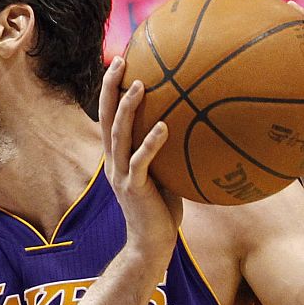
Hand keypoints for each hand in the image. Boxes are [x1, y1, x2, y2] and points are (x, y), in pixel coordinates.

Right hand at [99, 55, 182, 267]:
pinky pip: (141, 161)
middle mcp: (113, 161)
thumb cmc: (162, 210)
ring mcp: (121, 174)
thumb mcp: (164, 174)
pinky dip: (151, 142)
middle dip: (110, 88)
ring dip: (127, 108)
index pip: (108, 116)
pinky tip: (164, 126)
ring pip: (119, 135)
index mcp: (117, 156)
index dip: (110, 90)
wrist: (151, 244)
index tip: (120, 62)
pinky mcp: (134, 188)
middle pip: (106, 117)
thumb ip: (168, 152)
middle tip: (120, 60)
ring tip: (140, 85)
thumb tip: (197, 127)